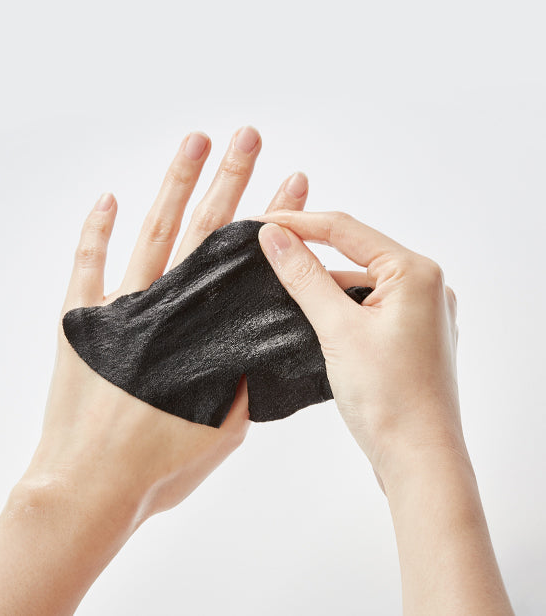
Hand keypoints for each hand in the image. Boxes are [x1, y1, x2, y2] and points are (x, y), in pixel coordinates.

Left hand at [24, 127, 309, 526]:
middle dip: (229, 178)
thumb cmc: (160, 465)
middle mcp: (162, 304)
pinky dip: (95, 229)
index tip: (291, 182)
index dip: (269, 217)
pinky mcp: (80, 321)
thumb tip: (260, 335)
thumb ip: (243, 373)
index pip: (242, 256)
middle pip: (202, 228)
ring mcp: (119, 307)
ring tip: (195, 141)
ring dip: (176, 184)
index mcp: (199, 326)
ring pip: (153, 231)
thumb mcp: (224, 424)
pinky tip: (107, 196)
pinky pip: (86, 265)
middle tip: (248, 136)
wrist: (90, 488)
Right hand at [254, 210, 461, 489]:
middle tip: (264, 250)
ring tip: (278, 284)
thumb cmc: (390, 399)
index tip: (259, 223)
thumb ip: (305, 276)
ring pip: (358, 282)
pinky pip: (367, 306)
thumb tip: (274, 236)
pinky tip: (309, 314)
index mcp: (416, 272)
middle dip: (309, 252)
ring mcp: (420, 312)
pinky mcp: (409, 335)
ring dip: (322, 284)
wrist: (419, 461)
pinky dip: (338, 307)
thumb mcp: (338, 329)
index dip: (298, 223)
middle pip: (354, 253)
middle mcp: (425, 285)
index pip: (346, 230)